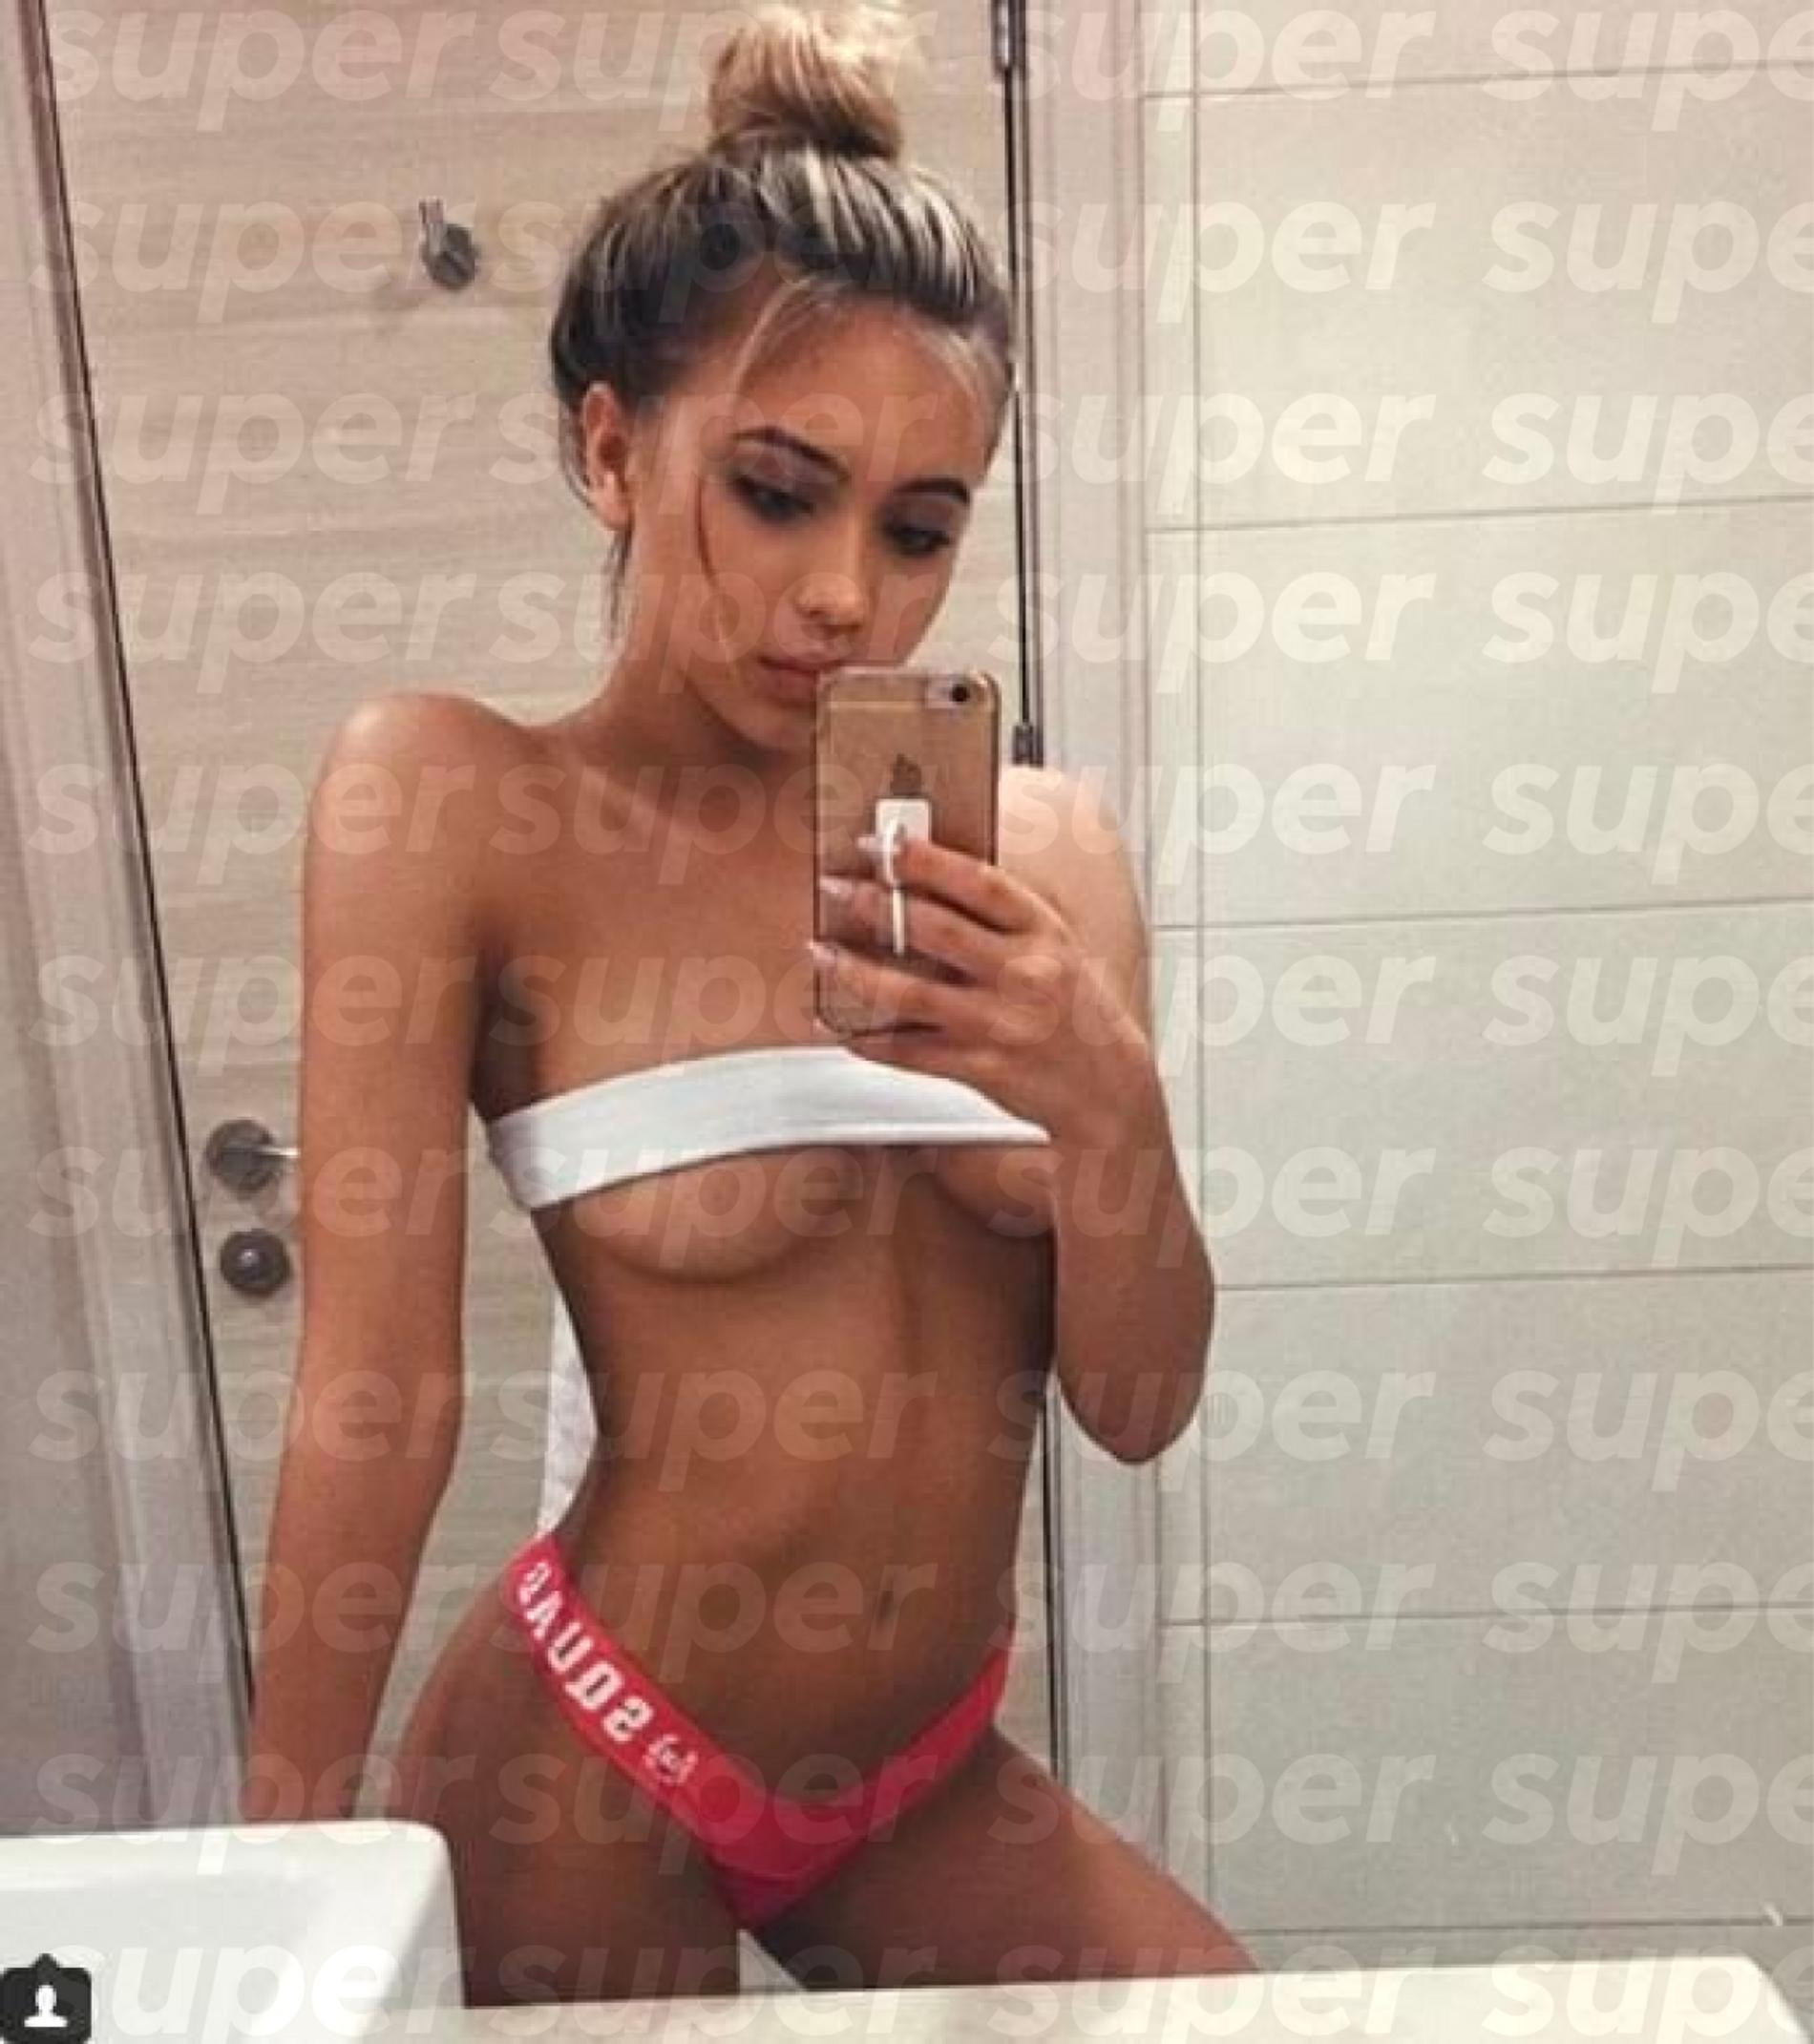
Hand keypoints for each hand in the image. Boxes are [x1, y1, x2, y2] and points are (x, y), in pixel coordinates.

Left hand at [808, 824, 1151, 1148]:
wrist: (1111, 1088)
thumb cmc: (1078, 1010)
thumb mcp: (1058, 947)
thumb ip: (1005, 916)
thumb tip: (932, 878)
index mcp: (1043, 932)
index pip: (978, 881)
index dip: (923, 859)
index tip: (881, 843)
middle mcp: (1024, 974)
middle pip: (935, 930)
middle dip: (875, 905)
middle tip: (834, 887)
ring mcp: (1002, 1024)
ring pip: (912, 994)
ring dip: (856, 972)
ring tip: (821, 952)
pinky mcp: (983, 1069)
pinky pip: (913, 1052)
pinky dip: (872, 1041)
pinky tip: (842, 1029)